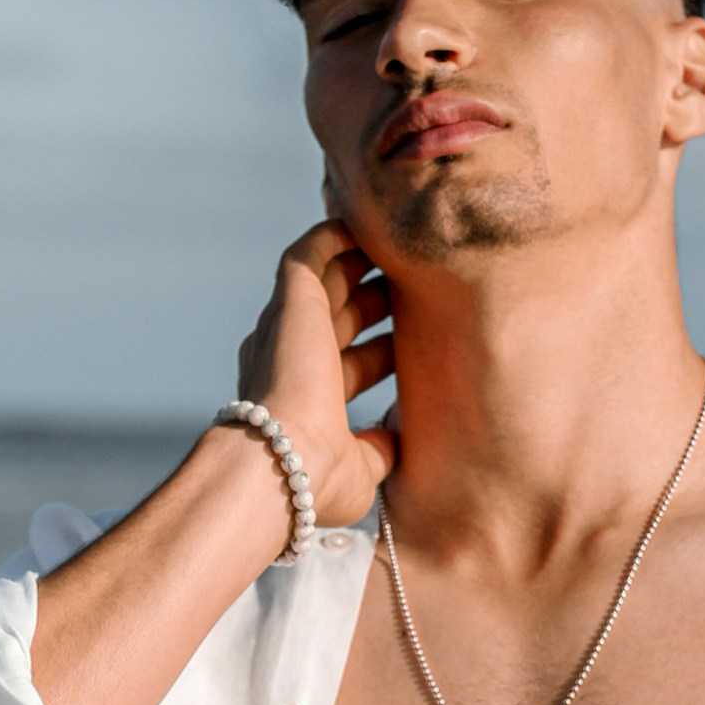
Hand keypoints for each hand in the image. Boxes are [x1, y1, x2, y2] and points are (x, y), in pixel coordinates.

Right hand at [234, 219, 396, 522]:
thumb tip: (393, 442)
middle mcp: (290, 360)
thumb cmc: (316, 480)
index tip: (423, 347)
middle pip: (338, 317)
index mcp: (306, 401)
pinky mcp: (290, 301)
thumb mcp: (360, 471)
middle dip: (376, 302)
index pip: (348, 365)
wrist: (282, 460)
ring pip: (324, 279)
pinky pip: (310, 253)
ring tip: (400, 246)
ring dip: (358, 262)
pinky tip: (367, 223)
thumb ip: (378, 452)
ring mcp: (288, 328)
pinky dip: (335, 235)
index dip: (381, 354)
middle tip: (421, 288)